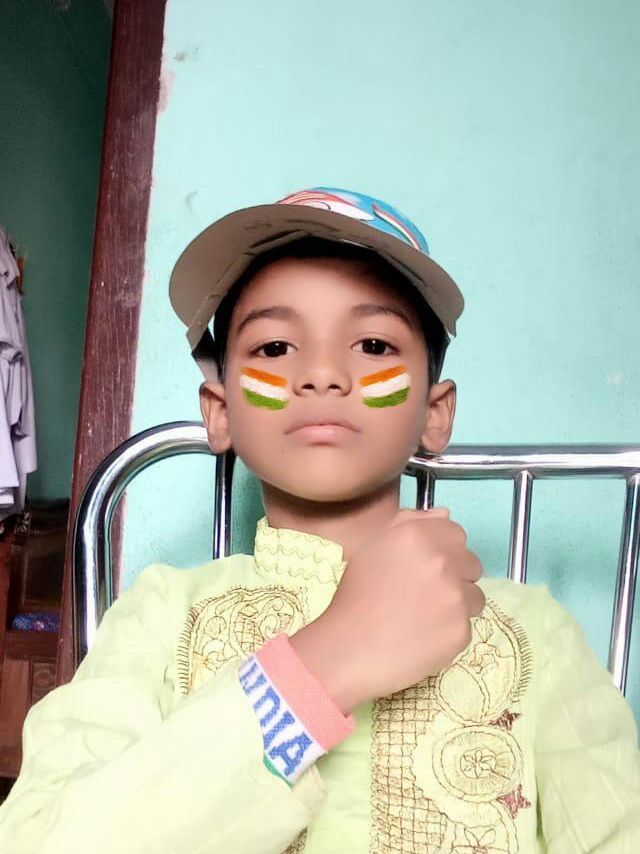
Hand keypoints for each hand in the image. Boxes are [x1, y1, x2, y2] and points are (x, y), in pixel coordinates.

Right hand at [290, 509, 484, 713]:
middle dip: (456, 575)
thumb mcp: (372, 548)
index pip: (456, 533)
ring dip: (458, 604)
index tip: (428, 565)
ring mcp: (455, 597)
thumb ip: (408, 523)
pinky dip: (450, 631)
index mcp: (417, 536)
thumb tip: (445, 514)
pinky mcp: (461, 631)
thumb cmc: (355, 596)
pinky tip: (424, 636)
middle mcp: (442, 561)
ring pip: (475, 595)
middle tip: (426, 593)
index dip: (444, 549)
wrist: (348, 649)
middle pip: (472, 563)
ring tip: (426, 616)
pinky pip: (467, 625)